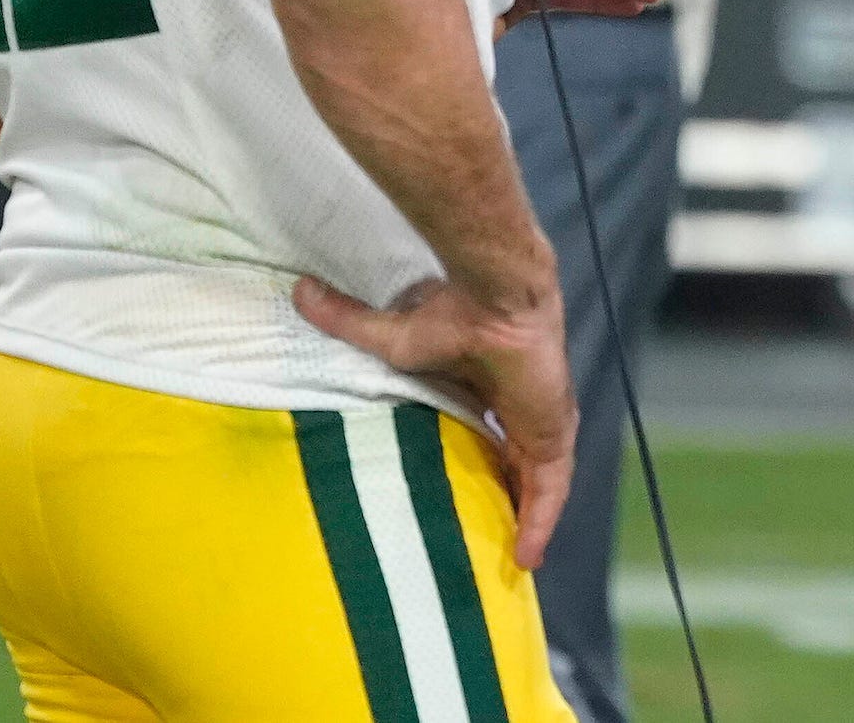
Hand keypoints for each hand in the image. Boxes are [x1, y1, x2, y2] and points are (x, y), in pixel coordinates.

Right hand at [295, 275, 577, 569]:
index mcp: (485, 381)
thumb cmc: (450, 313)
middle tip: (486, 534)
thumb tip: (300, 291)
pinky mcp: (553, 435)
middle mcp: (519, 402)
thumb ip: (347, 320)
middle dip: (505, 494)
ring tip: (508, 560)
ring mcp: (541, 420)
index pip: (486, 427)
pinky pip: (549, 490)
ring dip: (525, 517)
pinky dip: (540, 522)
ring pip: (535, 482)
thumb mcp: (388, 335)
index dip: (475, 456)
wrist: (498, 301)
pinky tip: (526, 557)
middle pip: (514, 460)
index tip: (456, 483)